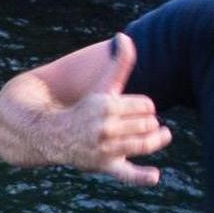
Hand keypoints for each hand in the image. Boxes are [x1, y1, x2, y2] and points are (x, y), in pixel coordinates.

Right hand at [16, 35, 168, 186]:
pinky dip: (141, 176)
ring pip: (145, 143)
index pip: (146, 105)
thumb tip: (124, 36)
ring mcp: (105, 148)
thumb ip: (119, 63)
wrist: (54, 136)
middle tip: (138, 123)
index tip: (136, 109)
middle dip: (148, 122)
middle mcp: (105, 127)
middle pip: (148, 123)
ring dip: (155, 139)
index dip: (145, 106)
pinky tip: (154, 175)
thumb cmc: (85, 109)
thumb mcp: (102, 86)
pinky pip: (126, 174)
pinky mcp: (104, 166)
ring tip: (159, 135)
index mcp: (106, 105)